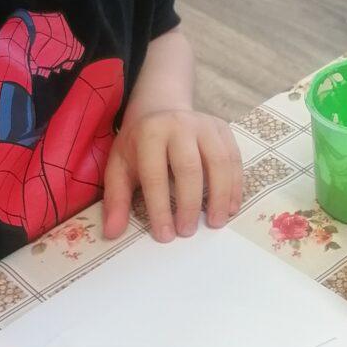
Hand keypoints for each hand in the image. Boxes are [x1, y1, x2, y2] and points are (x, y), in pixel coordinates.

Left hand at [102, 109, 242, 241]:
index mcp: (150, 133)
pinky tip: (231, 207)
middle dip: (190, 204)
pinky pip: (234, 159)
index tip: (166, 236)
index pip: (155, 175)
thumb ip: (116, 199)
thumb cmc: (139, 145)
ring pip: (219, 163)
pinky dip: (235, 186)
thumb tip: (112, 233)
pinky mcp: (223, 129)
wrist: (160, 110)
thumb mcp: (119, 167)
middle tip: (188, 231)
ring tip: (215, 222)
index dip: (160, 208)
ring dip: (220, 197)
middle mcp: (179, 124)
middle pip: (190, 168)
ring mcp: (205, 125)